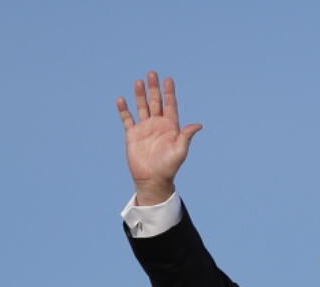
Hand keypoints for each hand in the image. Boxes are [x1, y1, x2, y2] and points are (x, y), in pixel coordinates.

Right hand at [116, 71, 201, 205]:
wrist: (153, 179)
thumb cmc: (169, 167)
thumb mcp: (180, 151)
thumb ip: (186, 136)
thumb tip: (198, 125)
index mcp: (170, 127)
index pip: (170, 105)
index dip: (169, 93)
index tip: (169, 79)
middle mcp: (157, 125)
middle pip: (155, 102)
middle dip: (154, 88)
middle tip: (152, 73)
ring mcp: (145, 128)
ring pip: (142, 107)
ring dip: (140, 95)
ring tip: (139, 82)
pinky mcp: (133, 134)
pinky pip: (127, 119)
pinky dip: (124, 110)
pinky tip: (121, 100)